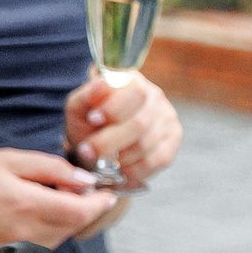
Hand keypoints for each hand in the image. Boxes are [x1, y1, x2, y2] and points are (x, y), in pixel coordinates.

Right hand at [0, 148, 116, 247]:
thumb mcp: (13, 161)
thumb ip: (54, 168)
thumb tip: (86, 179)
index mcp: (27, 205)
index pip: (80, 212)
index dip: (100, 204)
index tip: (109, 193)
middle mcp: (27, 232)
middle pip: (76, 226)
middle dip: (88, 209)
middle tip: (85, 191)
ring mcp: (20, 248)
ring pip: (64, 237)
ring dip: (71, 220)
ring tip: (59, 199)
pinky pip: (47, 245)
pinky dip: (55, 230)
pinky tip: (43, 215)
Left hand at [64, 74, 182, 186]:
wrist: (100, 140)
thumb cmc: (89, 123)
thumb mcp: (79, 108)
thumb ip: (87, 97)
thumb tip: (102, 85)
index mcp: (134, 82)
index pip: (135, 93)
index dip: (114, 108)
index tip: (92, 119)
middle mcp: (156, 99)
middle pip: (140, 124)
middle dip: (109, 141)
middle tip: (87, 151)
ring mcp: (167, 121)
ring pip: (145, 145)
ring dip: (118, 158)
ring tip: (101, 161)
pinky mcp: (172, 142)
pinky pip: (155, 161)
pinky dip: (133, 170)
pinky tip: (119, 169)